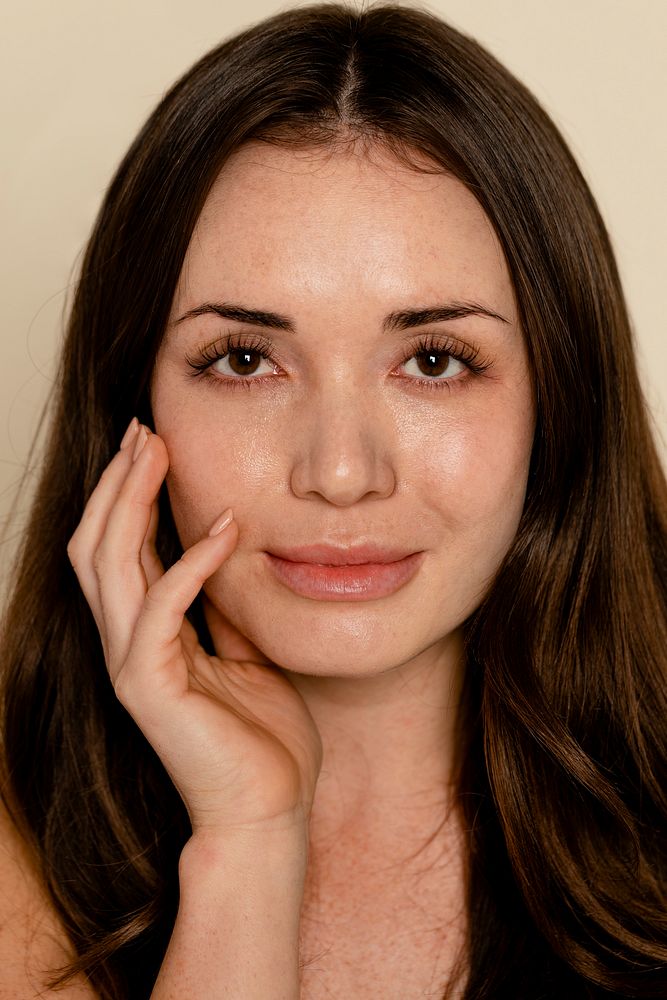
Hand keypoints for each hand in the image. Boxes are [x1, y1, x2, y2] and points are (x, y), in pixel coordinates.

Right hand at [67, 420, 322, 836]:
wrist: (268, 810)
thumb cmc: (262, 737)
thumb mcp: (244, 653)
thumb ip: (222, 607)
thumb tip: (227, 552)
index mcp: (149, 634)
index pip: (123, 550)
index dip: (130, 495)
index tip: (154, 444)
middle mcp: (127, 643)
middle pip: (98, 544)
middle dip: (117, 483)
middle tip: (145, 430)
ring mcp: (132, 665)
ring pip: (108, 565)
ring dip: (130, 502)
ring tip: (156, 450)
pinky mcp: (150, 688)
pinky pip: (162, 609)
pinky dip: (191, 562)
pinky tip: (225, 527)